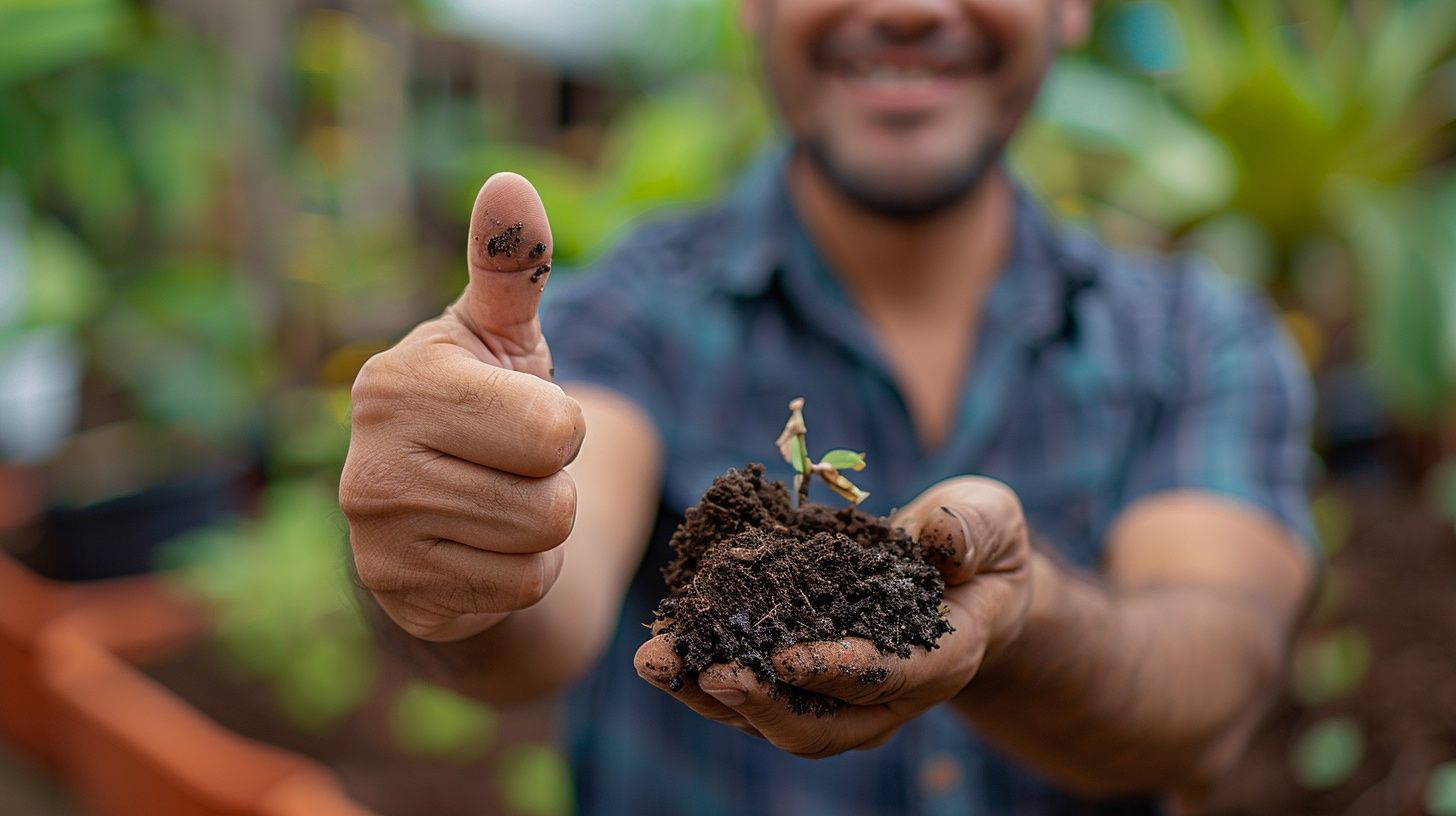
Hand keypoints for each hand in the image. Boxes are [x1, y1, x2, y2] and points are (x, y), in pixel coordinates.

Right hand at [341, 173, 584, 642]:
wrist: (441, 510)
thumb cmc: (482, 408)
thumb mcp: (499, 337)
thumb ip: (511, 268)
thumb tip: (510, 182)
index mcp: (400, 382)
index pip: (554, 428)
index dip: (561, 426)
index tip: (519, 416)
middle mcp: (370, 462)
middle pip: (551, 499)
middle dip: (552, 483)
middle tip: (509, 467)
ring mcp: (376, 539)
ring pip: (538, 548)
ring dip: (541, 530)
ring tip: (496, 502)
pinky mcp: (398, 597)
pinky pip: (518, 591)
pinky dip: (521, 574)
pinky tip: (482, 549)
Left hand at [634, 477, 1030, 757]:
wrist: (965, 581)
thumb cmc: (978, 547)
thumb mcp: (991, 520)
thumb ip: (972, 529)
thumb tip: (940, 537)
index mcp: (939, 657)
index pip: (885, 677)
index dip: (837, 669)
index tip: (785, 655)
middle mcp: (886, 696)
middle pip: (818, 726)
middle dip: (759, 703)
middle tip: (709, 668)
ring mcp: (839, 698)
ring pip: (770, 719)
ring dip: (708, 694)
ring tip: (655, 659)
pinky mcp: (801, 684)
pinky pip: (748, 693)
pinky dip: (700, 673)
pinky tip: (659, 647)